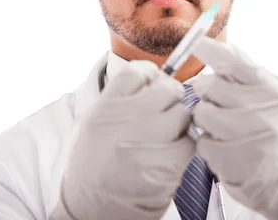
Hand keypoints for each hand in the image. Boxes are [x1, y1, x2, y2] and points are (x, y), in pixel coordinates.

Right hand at [51, 61, 193, 219]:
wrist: (89, 214)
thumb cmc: (91, 168)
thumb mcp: (90, 126)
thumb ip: (117, 99)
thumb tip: (150, 77)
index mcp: (103, 110)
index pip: (136, 72)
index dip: (150, 75)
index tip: (153, 84)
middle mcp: (121, 124)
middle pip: (167, 89)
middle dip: (171, 97)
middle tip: (165, 111)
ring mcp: (142, 146)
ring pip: (182, 114)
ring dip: (180, 122)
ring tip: (167, 134)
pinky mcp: (162, 168)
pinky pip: (189, 143)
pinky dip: (184, 147)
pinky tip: (170, 154)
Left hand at [191, 38, 277, 219]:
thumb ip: (254, 75)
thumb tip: (229, 47)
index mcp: (272, 92)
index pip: (233, 63)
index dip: (210, 51)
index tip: (196, 44)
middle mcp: (260, 109)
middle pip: (209, 86)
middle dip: (207, 94)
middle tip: (217, 105)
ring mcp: (246, 136)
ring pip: (201, 114)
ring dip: (206, 122)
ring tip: (223, 130)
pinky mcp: (232, 161)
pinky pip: (202, 143)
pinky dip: (209, 147)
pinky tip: (226, 150)